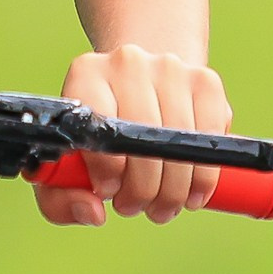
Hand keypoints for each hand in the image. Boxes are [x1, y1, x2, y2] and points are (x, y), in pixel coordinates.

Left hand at [32, 44, 229, 227]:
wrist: (141, 80)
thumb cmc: (99, 130)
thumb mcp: (68, 157)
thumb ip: (61, 195)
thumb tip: (93, 211)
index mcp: (86, 74)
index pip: (99, 127)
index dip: (107, 170)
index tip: (109, 192)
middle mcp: (128, 62)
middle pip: (143, 138)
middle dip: (143, 189)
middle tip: (137, 208)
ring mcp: (170, 67)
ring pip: (180, 142)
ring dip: (175, 189)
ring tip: (163, 207)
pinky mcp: (205, 80)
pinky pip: (211, 137)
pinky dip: (204, 175)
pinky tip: (193, 193)